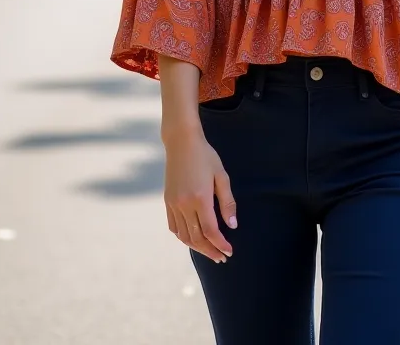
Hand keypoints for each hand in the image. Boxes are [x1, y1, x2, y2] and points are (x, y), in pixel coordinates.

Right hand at [163, 126, 236, 262]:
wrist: (181, 142)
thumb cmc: (205, 156)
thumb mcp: (221, 175)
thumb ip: (227, 202)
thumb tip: (232, 226)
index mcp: (200, 198)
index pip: (210, 231)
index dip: (220, 244)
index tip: (229, 252)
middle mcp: (184, 204)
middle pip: (196, 238)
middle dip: (210, 250)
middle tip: (222, 258)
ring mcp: (174, 204)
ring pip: (184, 235)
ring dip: (197, 247)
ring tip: (210, 252)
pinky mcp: (168, 201)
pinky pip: (174, 226)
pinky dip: (183, 237)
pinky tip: (193, 239)